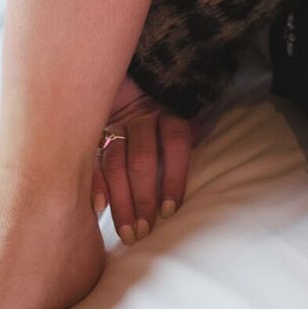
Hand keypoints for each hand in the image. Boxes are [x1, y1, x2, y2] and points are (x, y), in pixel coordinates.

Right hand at [92, 71, 214, 242]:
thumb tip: (213, 178)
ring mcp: (117, 123)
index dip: (174, 178)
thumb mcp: (187, 113)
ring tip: (127, 232)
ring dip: (121, 201)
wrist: (133, 75)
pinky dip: (95, 184)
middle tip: (143, 232)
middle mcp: (143, 117)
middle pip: (143, 158)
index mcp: (171, 111)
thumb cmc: (170, 106)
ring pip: (117, 163)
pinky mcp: (97, 130)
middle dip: (143, 198)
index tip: (169, 212)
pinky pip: (94, 159)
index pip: (175, 143)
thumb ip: (197, 130)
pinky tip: (99, 208)